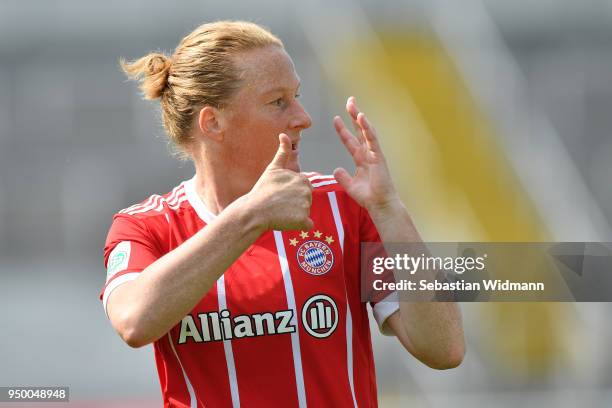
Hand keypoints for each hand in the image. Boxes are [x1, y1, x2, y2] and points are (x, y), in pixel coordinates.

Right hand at [248, 134, 313, 231]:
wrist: (253, 211)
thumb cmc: (262, 190)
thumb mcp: (273, 169)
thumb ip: (282, 152)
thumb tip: (283, 133)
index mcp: (302, 178)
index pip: (303, 187)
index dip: (291, 191)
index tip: (280, 193)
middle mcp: (306, 191)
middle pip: (306, 199)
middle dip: (295, 202)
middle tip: (279, 203)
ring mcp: (305, 205)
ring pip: (305, 211)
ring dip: (295, 213)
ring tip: (280, 211)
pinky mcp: (303, 220)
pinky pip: (307, 224)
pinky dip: (299, 224)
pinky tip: (286, 221)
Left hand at [333, 96, 400, 213]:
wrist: (379, 204)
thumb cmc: (368, 196)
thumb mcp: (350, 185)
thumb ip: (343, 177)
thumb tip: (336, 169)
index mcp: (361, 159)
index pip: (350, 140)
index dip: (342, 129)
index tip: (335, 119)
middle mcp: (367, 153)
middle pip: (359, 130)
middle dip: (354, 115)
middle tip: (349, 101)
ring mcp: (374, 153)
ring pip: (366, 131)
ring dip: (359, 117)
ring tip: (353, 105)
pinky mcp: (378, 156)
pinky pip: (372, 139)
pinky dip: (367, 128)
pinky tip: (361, 117)